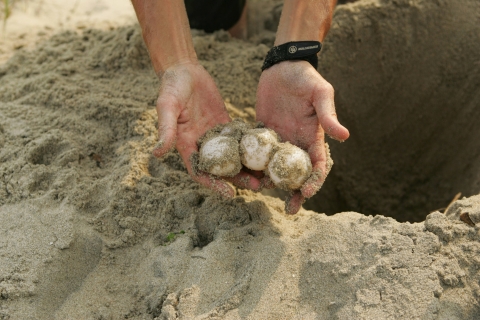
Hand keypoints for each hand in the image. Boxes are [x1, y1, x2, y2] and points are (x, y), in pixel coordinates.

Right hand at [153, 63, 261, 195]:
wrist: (183, 70)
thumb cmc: (171, 87)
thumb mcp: (167, 106)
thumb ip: (166, 129)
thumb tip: (157, 153)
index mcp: (186, 146)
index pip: (201, 172)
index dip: (214, 184)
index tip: (230, 194)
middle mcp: (202, 145)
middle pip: (222, 168)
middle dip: (239, 179)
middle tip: (258, 187)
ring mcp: (215, 136)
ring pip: (234, 156)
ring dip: (249, 166)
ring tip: (267, 174)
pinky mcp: (225, 124)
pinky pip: (240, 138)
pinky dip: (252, 146)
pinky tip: (268, 150)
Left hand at [256, 60, 349, 213]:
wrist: (282, 67)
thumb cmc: (306, 78)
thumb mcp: (321, 93)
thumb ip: (328, 114)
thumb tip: (344, 136)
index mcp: (313, 137)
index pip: (317, 165)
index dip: (315, 180)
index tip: (308, 193)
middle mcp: (296, 143)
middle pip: (296, 173)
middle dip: (295, 192)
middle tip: (290, 209)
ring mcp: (278, 140)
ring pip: (275, 168)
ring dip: (271, 182)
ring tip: (263, 194)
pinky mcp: (261, 134)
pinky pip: (257, 153)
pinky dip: (253, 165)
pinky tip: (245, 175)